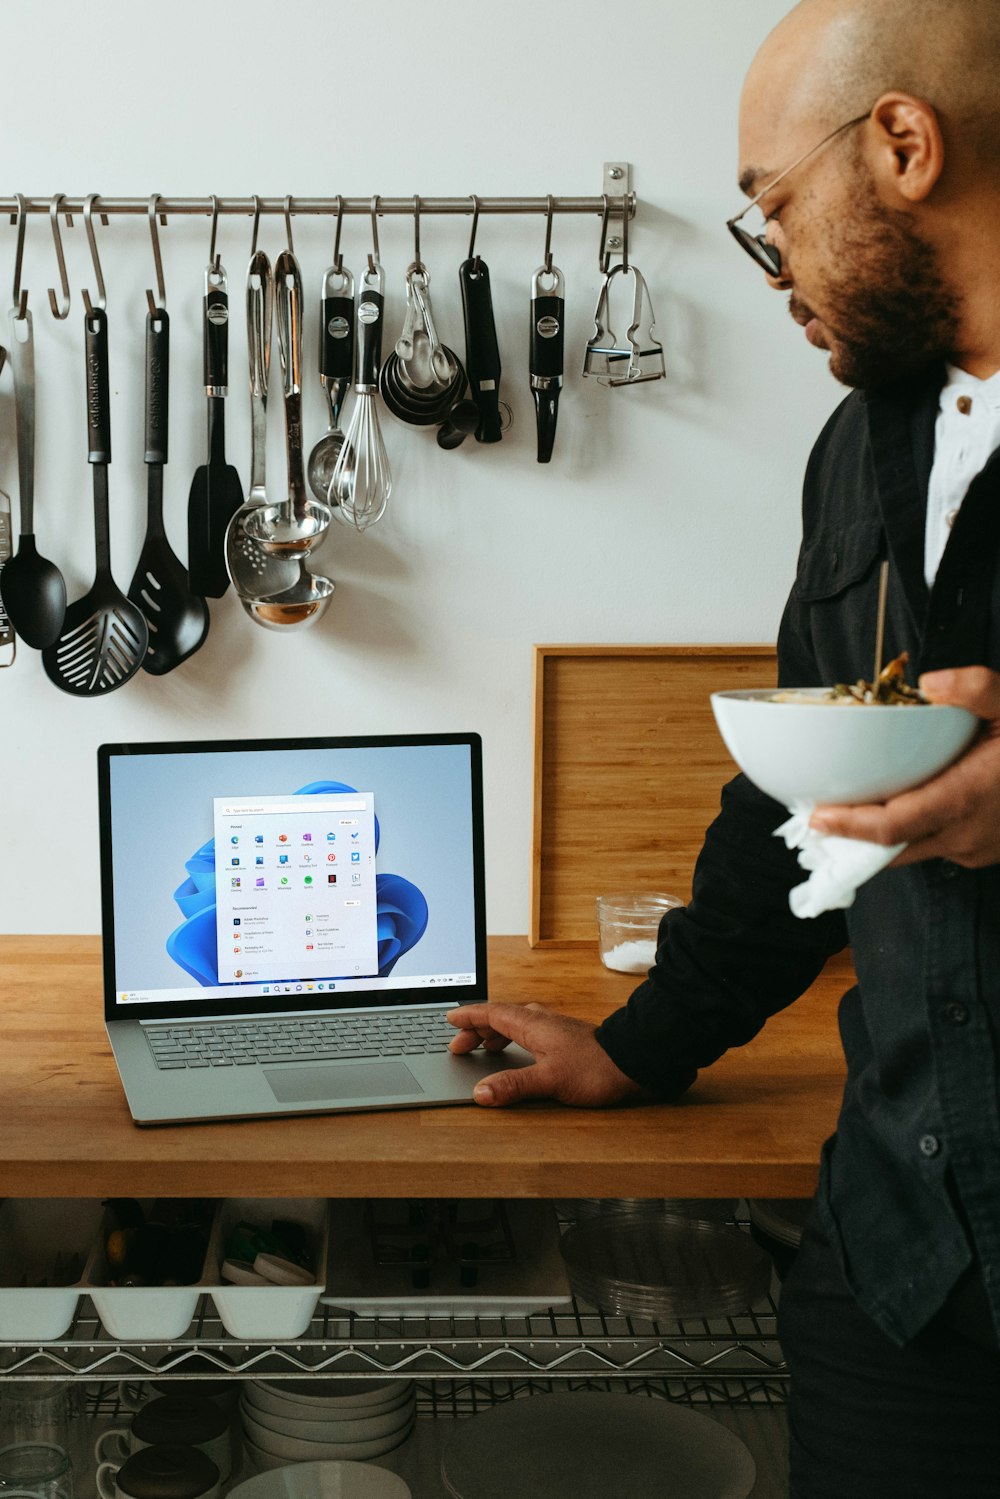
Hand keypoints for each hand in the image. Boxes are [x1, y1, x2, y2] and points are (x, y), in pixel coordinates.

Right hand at [446, 1001, 642, 1107]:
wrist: (633, 1061)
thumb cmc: (595, 1068)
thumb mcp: (550, 1081)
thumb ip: (513, 1086)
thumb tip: (481, 1093)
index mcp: (532, 1024)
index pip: (491, 1013)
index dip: (469, 1017)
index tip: (450, 1020)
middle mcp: (542, 1021)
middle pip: (501, 1018)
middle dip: (477, 1030)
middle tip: (460, 1047)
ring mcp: (554, 1029)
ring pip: (516, 1024)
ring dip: (495, 1034)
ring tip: (483, 1050)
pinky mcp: (565, 1039)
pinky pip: (529, 1032)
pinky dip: (514, 1039)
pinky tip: (518, 1054)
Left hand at [809, 666, 999, 866]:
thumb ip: (978, 688)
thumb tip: (930, 683)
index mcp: (967, 798)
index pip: (892, 826)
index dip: (848, 826)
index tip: (815, 817)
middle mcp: (966, 833)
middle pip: (891, 849)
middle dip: (850, 838)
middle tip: (815, 817)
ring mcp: (976, 848)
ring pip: (911, 852)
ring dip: (877, 839)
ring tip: (843, 815)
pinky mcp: (983, 852)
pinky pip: (934, 847)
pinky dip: (908, 835)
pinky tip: (895, 809)